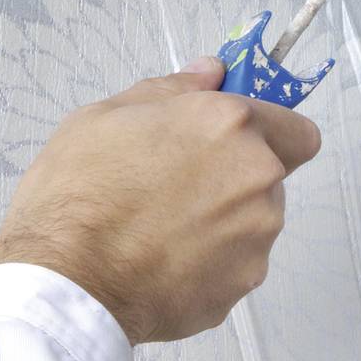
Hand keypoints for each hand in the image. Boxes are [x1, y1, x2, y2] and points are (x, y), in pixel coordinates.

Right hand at [0, 56, 321, 343]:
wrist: (64, 287)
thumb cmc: (76, 194)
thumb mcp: (106, 116)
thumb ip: (171, 90)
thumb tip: (212, 73)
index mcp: (231, 126)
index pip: (296, 129)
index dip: (269, 134)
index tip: (233, 143)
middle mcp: (258, 179)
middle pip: (273, 177)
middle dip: (238, 178)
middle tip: (179, 188)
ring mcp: (255, 238)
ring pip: (255, 223)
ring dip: (225, 223)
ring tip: (162, 232)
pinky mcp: (241, 287)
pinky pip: (235, 266)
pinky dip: (209, 265)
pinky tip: (162, 265)